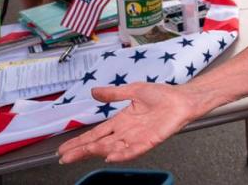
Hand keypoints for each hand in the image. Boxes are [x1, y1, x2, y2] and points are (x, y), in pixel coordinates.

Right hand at [58, 83, 196, 163]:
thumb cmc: (162, 94)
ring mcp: (137, 138)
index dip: (80, 141)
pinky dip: (122, 155)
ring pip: (113, 148)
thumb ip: (114, 93)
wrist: (182, 98)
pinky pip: (133, 151)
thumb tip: (94, 91)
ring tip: (83, 152)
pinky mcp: (149, 141)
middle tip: (65, 157)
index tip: (64, 149)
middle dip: (82, 150)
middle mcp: (126, 132)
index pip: (96, 133)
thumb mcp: (133, 90)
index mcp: (121, 120)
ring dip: (98, 151)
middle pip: (99, 144)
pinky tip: (111, 157)